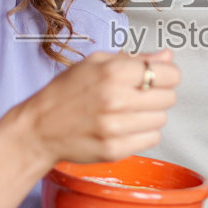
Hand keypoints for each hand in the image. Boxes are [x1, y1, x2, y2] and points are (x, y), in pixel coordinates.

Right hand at [14, 50, 180, 167]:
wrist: (38, 128)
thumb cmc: (65, 93)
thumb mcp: (95, 64)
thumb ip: (135, 59)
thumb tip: (168, 57)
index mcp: (113, 72)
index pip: (169, 74)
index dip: (167, 76)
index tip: (159, 78)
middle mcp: (116, 99)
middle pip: (169, 98)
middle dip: (158, 95)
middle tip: (139, 96)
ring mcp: (116, 127)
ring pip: (161, 120)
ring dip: (149, 116)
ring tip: (127, 112)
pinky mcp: (115, 150)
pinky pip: (151, 140)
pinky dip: (142, 134)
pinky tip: (124, 127)